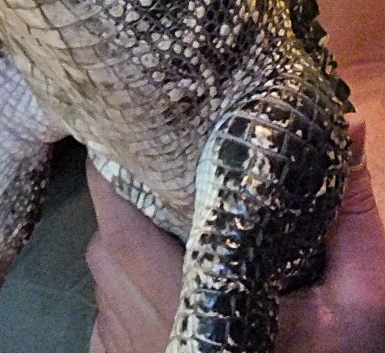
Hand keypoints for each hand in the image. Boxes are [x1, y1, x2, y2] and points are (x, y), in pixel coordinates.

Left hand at [86, 119, 384, 351]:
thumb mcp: (350, 318)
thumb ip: (351, 227)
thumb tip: (347, 129)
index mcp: (145, 259)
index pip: (110, 167)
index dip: (140, 136)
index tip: (181, 120)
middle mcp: (108, 280)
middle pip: (119, 202)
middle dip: (162, 184)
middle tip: (215, 175)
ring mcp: (101, 319)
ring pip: (119, 248)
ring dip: (161, 237)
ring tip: (216, 236)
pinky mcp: (103, 347)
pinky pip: (121, 293)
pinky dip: (153, 283)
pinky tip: (199, 291)